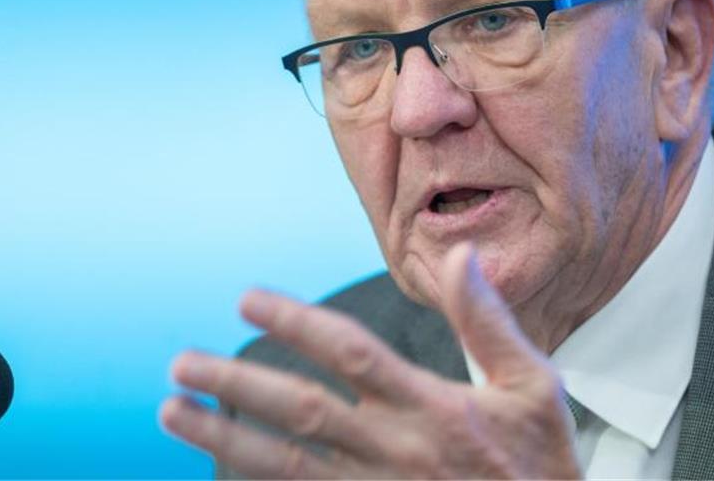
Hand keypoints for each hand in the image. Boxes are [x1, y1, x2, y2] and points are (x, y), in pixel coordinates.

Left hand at [159, 242, 581, 478]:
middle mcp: (395, 450)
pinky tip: (218, 466)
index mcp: (433, 408)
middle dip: (237, 384)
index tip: (247, 299)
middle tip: (181, 365)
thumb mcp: (535, 390)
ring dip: (224, 438)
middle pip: (302, 412)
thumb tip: (458, 253)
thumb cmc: (539, 468)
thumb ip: (489, 321)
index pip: (351, 354)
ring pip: (286, 465)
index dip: (296, 324)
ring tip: (174, 413)